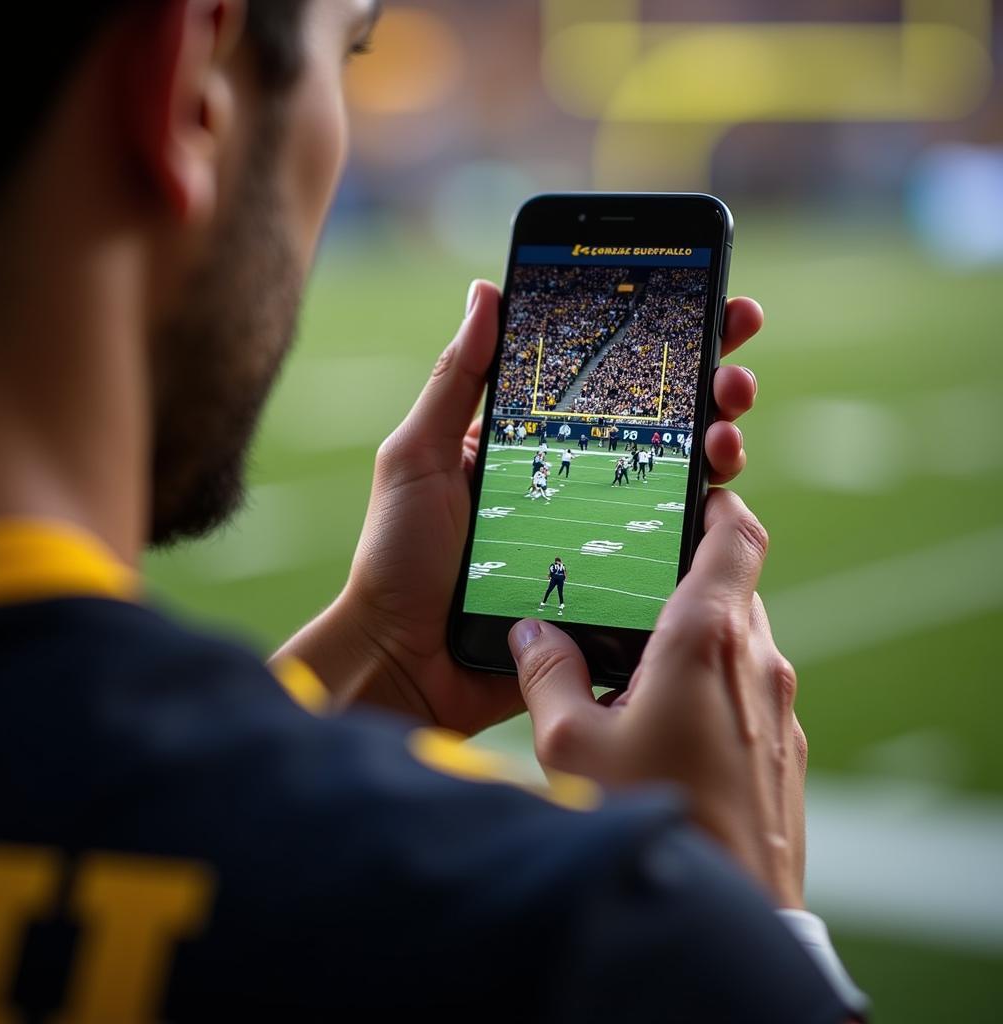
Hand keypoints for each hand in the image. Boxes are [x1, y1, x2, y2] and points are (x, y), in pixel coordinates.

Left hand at [276, 283, 764, 735]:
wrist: (403, 661)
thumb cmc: (398, 557)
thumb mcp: (417, 456)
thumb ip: (456, 379)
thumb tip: (488, 291)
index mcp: (531, 441)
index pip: (604, 381)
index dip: (659, 341)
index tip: (709, 306)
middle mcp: (574, 480)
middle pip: (659, 425)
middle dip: (710, 389)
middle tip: (733, 376)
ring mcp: (599, 533)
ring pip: (679, 482)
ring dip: (718, 447)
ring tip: (726, 434)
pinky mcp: (613, 585)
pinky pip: (672, 551)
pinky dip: (706, 523)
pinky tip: (722, 500)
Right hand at [508, 489, 806, 907]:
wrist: (728, 904)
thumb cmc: (651, 814)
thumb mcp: (571, 745)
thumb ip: (547, 676)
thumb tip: (531, 634)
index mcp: (703, 639)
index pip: (737, 536)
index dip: (719, 504)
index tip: (689, 499)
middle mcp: (754, 659)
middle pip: (732, 585)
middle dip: (685, 578)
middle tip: (634, 589)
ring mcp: (777, 702)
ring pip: (741, 636)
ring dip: (697, 636)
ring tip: (639, 665)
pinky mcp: (785, 742)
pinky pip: (750, 685)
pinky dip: (715, 680)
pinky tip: (668, 722)